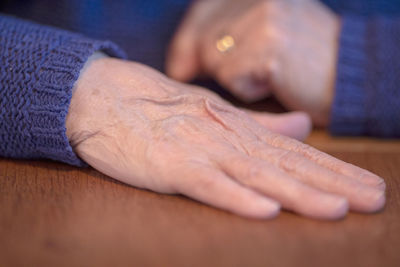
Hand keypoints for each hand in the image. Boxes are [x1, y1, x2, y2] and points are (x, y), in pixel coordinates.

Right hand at [66, 57, 384, 219]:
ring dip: (297, 192)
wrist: (101, 96)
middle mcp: (225, 137)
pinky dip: (235, 196)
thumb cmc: (156, 107)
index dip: (333, 170)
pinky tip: (265, 210)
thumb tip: (303, 126)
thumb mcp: (213, 113)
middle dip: (332, 183)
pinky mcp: (168, 165)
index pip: (294, 153)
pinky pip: (206, 184)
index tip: (366, 187)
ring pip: (255, 174)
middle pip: (286, 164)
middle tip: (375, 199)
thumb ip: (259, 124)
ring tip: (338, 208)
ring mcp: (197, 150)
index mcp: (237, 128)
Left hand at [167, 0, 339, 125]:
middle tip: (239, 74)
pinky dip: (249, 89)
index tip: (180, 67)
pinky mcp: (270, 49)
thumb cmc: (303, 62)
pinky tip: (274, 83)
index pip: (205, 11)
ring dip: (235, 77)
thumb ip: (224, 39)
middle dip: (211, 64)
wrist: (347, 76)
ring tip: (269, 75)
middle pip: (206, 39)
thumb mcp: (263, 38)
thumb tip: (176, 68)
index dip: (188, 40)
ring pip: (215, 59)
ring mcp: (265, 21)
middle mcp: (261, 1)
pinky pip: (232, 76)